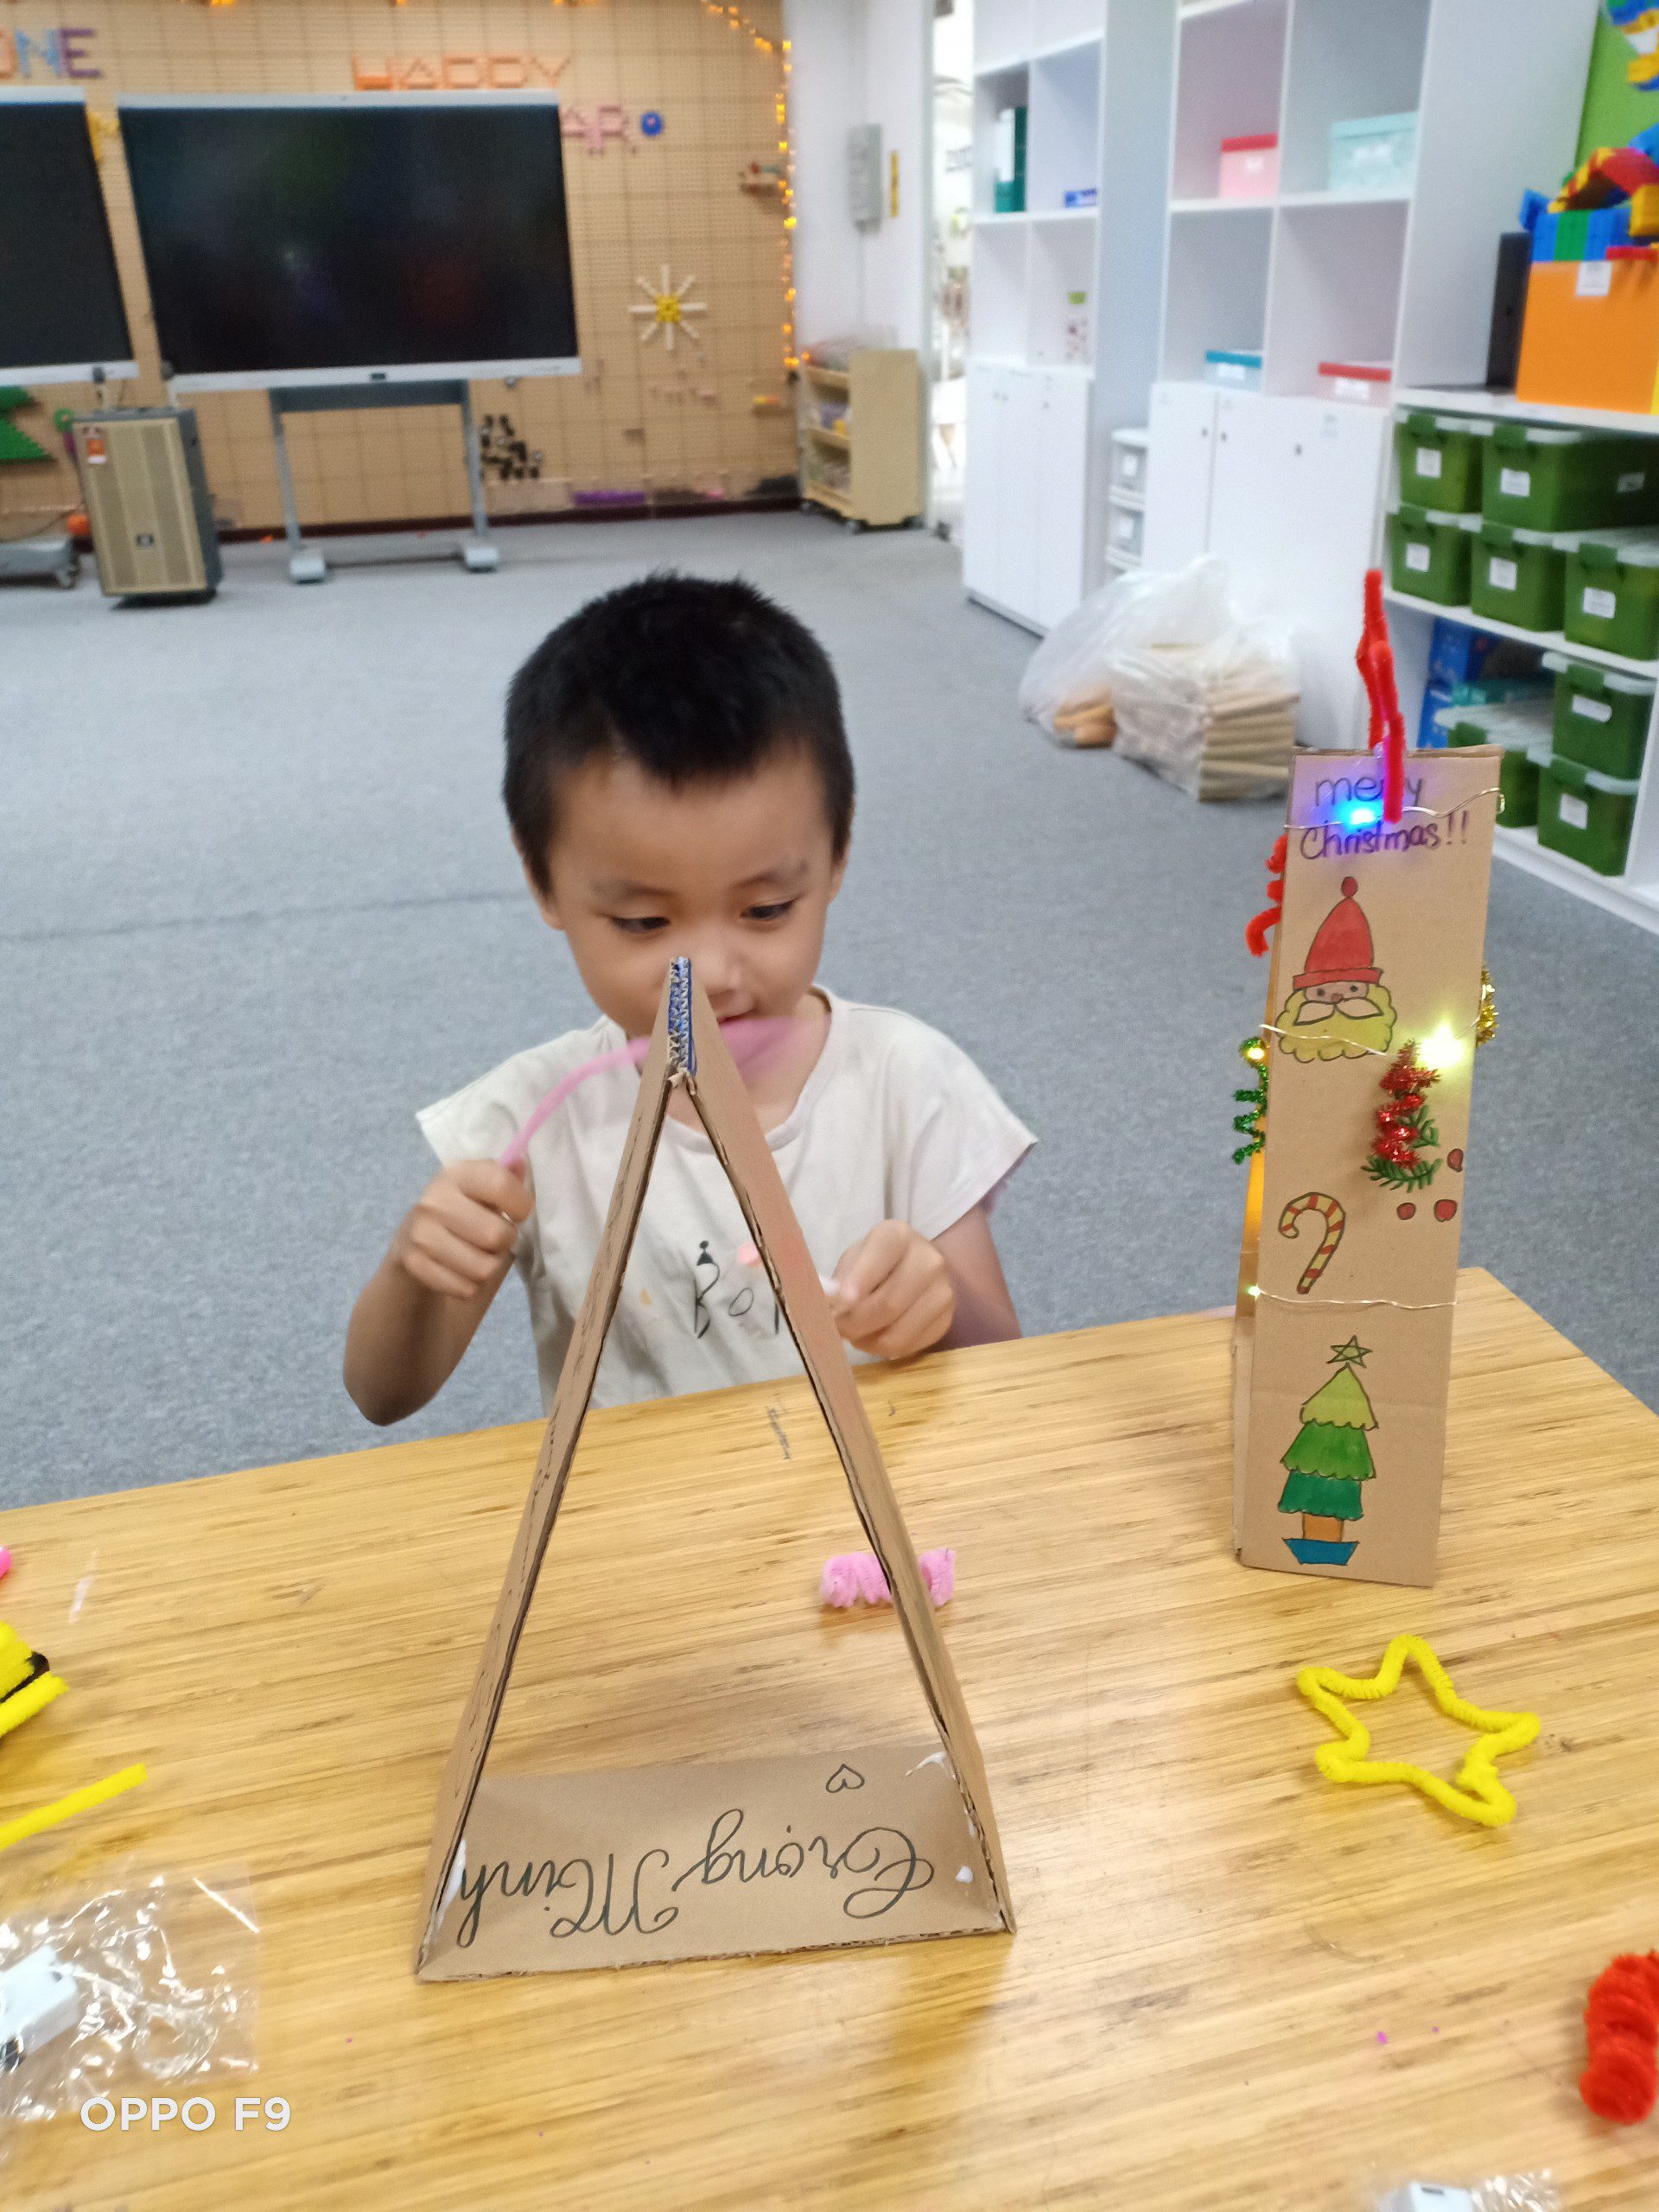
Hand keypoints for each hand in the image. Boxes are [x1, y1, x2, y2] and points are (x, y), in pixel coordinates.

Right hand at [391, 1159, 531, 1300]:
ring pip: (484, 1268)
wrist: (415, 1242)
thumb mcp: (482, 1191)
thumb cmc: (464, 1213)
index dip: (521, 1204)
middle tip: (494, 1239)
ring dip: (489, 1267)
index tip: (519, 1213)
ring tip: (478, 1255)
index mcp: (456, 1174)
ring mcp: (421, 1234)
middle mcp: (434, 1200)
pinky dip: (470, 1286)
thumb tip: (521, 1162)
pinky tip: (460, 1271)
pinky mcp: (415, 1265)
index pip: (499, 1183)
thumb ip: (505, 1178)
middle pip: (496, 1235)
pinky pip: (466, 1288)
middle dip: (505, 1242)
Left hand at [830, 1221, 954, 1360]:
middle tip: (838, 1328)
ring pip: (898, 1332)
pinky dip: (885, 1350)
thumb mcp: (854, 1259)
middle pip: (888, 1303)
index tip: (843, 1302)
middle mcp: (929, 1260)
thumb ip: (843, 1279)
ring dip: (868, 1341)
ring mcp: (943, 1290)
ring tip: (855, 1335)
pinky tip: (876, 1338)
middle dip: (855, 1323)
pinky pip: (909, 1346)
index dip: (861, 1280)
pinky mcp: (947, 1319)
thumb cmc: (875, 1263)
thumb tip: (832, 1307)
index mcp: (898, 1236)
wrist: (915, 1270)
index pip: (881, 1255)